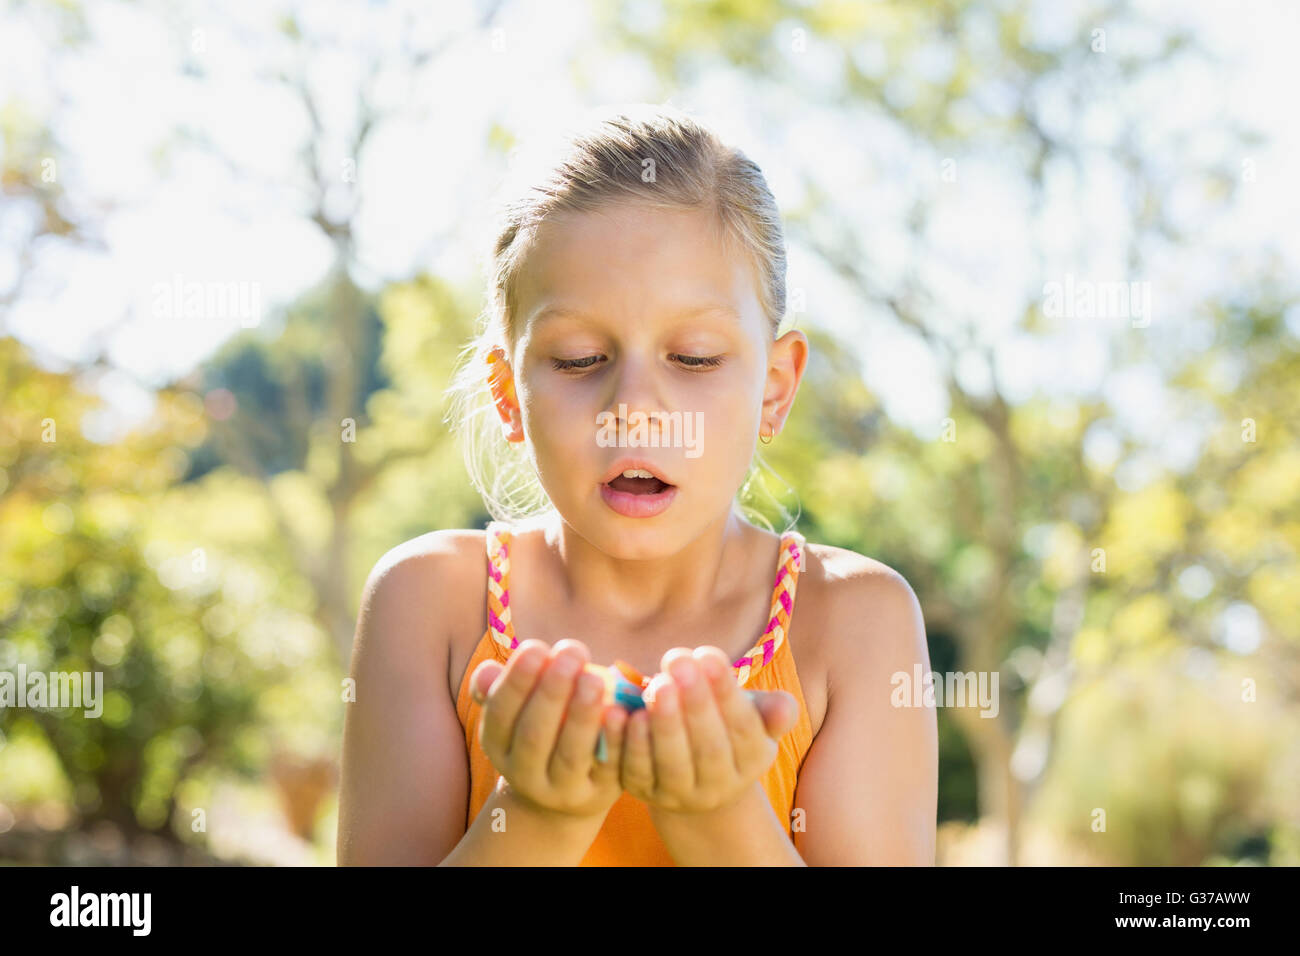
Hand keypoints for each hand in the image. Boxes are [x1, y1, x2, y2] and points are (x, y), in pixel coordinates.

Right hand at [469, 639, 628, 820]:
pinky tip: (620, 712)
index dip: (516, 681)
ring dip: (581, 715)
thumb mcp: (514, 711)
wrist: (564, 790)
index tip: (537, 647)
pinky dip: (614, 741)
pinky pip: (607, 769)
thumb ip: (500, 686)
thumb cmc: (539, 728)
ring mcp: (562, 789)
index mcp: (498, 745)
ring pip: (570, 756)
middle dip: (551, 692)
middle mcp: (524, 773)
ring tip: (594, 678)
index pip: (500, 714)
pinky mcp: (599, 793)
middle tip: (572, 653)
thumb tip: (488, 671)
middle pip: (534, 735)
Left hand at [620, 645, 798, 814]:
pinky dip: (628, 744)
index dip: (726, 692)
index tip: (708, 654)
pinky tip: (625, 714)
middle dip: (694, 702)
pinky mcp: (644, 793)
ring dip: (664, 724)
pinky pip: (635, 771)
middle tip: (679, 661)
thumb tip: (783, 709)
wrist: (693, 772)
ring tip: (657, 685)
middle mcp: (719, 785)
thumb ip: (773, 710)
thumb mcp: (755, 715)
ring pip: (673, 763)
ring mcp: (679, 794)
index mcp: (753, 760)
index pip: (743, 728)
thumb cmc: (726, 725)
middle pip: (709, 747)